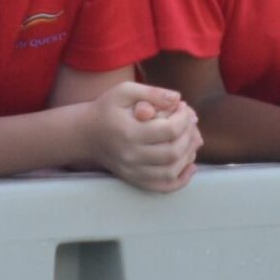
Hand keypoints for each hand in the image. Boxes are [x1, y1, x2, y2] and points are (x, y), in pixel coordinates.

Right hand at [85, 82, 200, 191]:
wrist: (86, 133)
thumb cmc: (107, 109)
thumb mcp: (124, 91)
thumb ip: (151, 92)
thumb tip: (177, 98)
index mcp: (129, 132)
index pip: (169, 130)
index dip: (184, 118)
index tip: (184, 107)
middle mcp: (130, 155)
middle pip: (173, 152)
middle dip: (189, 136)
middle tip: (191, 123)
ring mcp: (132, 171)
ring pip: (170, 171)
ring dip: (188, 156)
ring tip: (193, 140)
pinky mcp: (133, 179)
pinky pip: (162, 187)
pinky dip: (180, 180)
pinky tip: (190, 166)